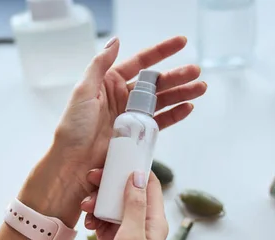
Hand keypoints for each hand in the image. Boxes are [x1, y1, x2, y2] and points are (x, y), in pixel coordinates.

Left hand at [19, 36, 205, 226]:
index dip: (162, 52)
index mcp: (109, 82)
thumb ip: (99, 65)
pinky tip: (188, 107)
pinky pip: (160, 122)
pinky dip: (174, 115)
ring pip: (162, 101)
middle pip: (156, 83)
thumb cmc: (73, 128)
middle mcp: (123, 97)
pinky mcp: (137, 135)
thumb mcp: (83, 91)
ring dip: (181, 94)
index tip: (182, 43)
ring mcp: (131, 116)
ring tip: (200, 88)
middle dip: (177, 76)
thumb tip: (115, 40)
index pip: (141, 63)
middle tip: (196, 72)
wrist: (74, 164)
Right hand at [80, 169, 167, 239]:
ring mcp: (125, 236)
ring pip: (112, 206)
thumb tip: (138, 176)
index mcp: (154, 223)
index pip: (149, 185)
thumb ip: (133, 206)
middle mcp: (141, 227)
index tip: (116, 158)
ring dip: (98, 202)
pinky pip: (102, 221)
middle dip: (110, 184)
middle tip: (92, 179)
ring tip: (85, 207)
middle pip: (127, 193)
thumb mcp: (130, 238)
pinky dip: (93, 217)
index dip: (134, 169)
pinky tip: (86, 221)